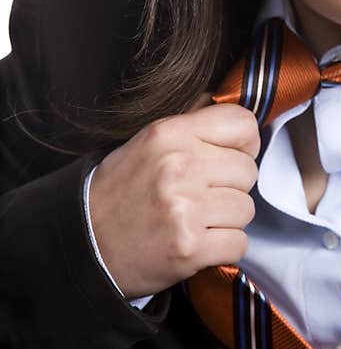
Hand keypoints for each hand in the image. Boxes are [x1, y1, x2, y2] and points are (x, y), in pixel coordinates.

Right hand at [89, 93, 259, 298]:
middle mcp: (179, 167)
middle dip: (232, 187)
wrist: (83, 244)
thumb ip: (190, 121)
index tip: (231, 157)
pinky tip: (198, 242)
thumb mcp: (147, 142)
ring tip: (195, 220)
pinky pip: (239, 243)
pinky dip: (224, 248)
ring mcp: (185, 209)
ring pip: (246, 209)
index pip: (242, 124)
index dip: (245, 144)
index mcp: (169, 134)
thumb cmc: (120, 192)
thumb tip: (227, 101)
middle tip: (202, 196)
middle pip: (248, 171)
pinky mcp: (190, 248)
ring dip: (228, 219)